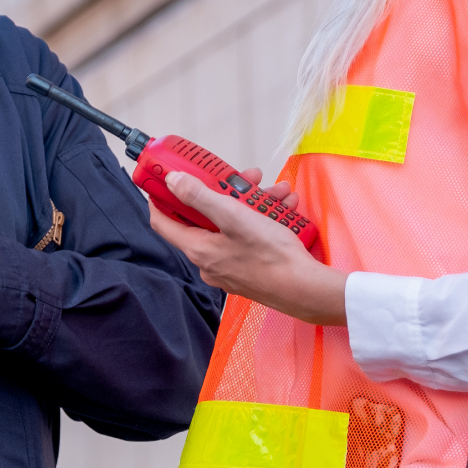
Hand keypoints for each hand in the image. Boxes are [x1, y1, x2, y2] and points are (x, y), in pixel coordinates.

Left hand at [147, 168, 348, 324]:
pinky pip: (247, 236)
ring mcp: (229, 266)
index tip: (166, 179)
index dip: (160, 198)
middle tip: (241, 178)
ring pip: (231, 224)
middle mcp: (209, 261)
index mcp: (198, 249)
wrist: (307, 289)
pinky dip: (262, 219)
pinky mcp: (249, 268)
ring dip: (251, 203)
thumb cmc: (272, 258)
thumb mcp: (234, 217)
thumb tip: (174, 181)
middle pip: (204, 218)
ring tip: (273, 191)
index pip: (163, 222)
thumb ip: (200, 197)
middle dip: (224, 192)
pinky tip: (283, 207)